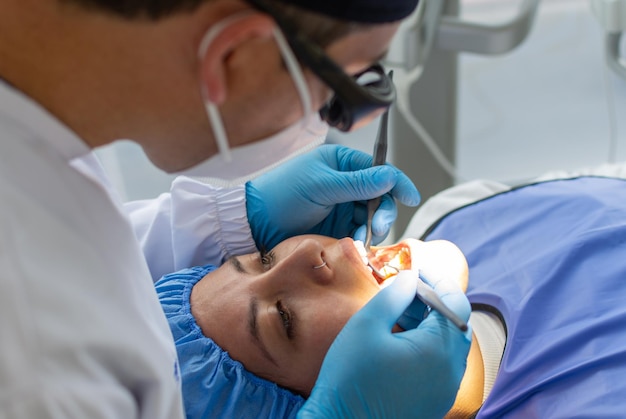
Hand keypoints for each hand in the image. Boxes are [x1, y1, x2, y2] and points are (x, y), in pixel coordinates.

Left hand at [246, 144, 419, 249]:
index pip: (379, 170)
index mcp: (342, 163)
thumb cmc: (282, 194)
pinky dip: (360, 239)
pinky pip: (359, 232)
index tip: (410, 198)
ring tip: (357, 237)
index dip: (397, 183)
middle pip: (380, 197)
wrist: (255, 223)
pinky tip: (351, 243)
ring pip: (372, 217)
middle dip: (382, 212)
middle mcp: (346, 184)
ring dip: (371, 228)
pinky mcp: (336, 227)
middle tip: (376, 227)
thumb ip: (357, 183)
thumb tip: (390, 176)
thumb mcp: (321, 185)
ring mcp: (341, 206)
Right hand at [297, 270, 471, 418]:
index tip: (417, 267)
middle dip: (431, 300)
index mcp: (439, 351)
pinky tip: (397, 339)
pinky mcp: (434, 400)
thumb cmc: (349, 378)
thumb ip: (394, 295)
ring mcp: (445, 389)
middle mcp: (451, 372)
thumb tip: (412, 278)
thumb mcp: (366, 326)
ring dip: (428, 322)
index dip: (439, 278)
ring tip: (396, 312)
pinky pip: (440, 363)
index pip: (456, 303)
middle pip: (454, 323)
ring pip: (447, 343)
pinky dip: (425, 343)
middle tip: (403, 289)